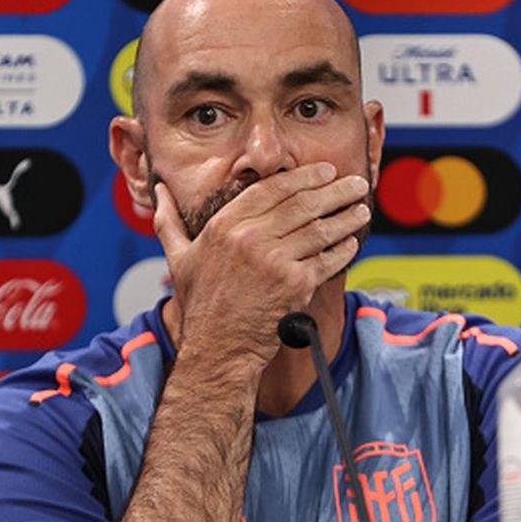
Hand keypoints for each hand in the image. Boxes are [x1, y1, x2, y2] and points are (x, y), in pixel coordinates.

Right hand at [154, 163, 370, 366]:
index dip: (302, 177)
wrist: (218, 350)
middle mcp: (249, 239)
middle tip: (352, 184)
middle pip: (302, 203)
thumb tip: (159, 192)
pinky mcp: (295, 284)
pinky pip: (327, 259)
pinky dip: (343, 249)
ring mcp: (274, 261)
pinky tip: (352, 241)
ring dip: (345, 217)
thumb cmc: (200, 306)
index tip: (323, 172)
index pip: (271, 189)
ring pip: (320, 229)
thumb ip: (168, 221)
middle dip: (334, 190)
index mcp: (224, 226)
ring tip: (360, 209)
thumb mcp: (178, 258)